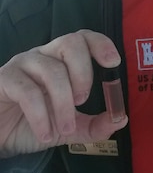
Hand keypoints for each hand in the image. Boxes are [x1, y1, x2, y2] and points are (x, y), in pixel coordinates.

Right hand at [0, 30, 127, 157]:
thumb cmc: (32, 125)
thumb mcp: (69, 129)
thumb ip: (94, 126)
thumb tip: (121, 119)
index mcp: (61, 60)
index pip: (82, 38)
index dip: (100, 44)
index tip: (113, 63)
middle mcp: (43, 55)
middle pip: (70, 43)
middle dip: (83, 72)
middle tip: (82, 101)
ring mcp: (22, 65)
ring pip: (52, 70)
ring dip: (64, 104)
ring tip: (64, 129)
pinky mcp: (4, 79)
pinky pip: (28, 92)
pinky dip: (42, 117)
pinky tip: (45, 134)